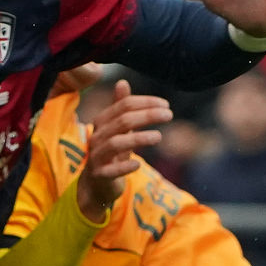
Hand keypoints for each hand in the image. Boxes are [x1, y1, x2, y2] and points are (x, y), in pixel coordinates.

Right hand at [78, 80, 168, 217]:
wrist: (96, 184)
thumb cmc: (111, 153)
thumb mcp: (117, 129)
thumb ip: (120, 107)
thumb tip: (122, 82)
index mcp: (102, 122)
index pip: (123, 105)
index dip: (145, 102)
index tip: (165, 104)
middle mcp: (97, 136)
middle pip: (122, 120)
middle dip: (147, 115)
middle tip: (169, 115)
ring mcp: (97, 156)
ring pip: (117, 142)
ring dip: (140, 138)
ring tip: (159, 137)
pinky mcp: (100, 175)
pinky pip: (112, 169)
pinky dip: (125, 166)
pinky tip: (137, 164)